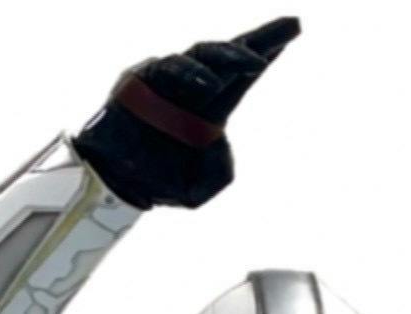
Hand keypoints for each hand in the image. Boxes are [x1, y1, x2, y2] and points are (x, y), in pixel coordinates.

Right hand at [75, 18, 301, 210]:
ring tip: (255, 64)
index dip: (268, 49)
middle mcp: (190, 87)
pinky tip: (208, 85)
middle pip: (228, 55)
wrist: (115, 188)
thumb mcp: (202, 187)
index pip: (242, 74)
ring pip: (203, 57)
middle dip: (260, 40)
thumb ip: (221, 169)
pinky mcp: (140, 79)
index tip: (295, 28)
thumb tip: (218, 138)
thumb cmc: (159, 183)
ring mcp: (165, 79)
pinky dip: (189, 74)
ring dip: (231, 58)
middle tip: (290, 28)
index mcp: (210, 108)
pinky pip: (168, 69)